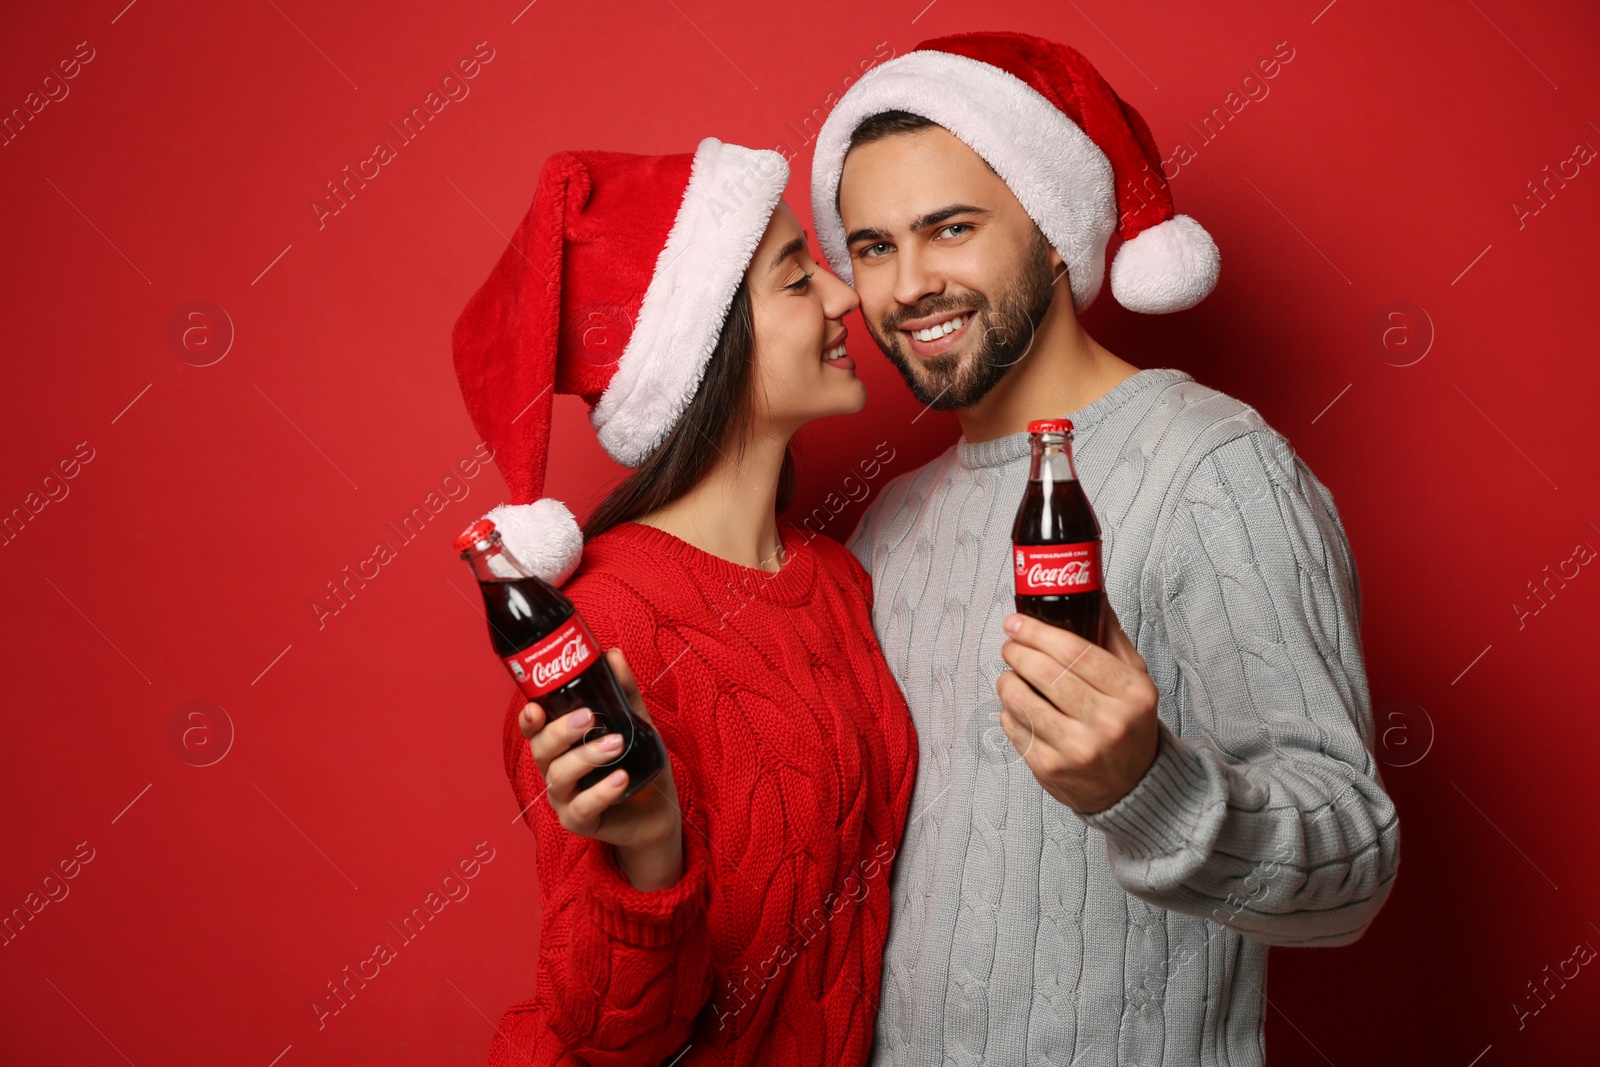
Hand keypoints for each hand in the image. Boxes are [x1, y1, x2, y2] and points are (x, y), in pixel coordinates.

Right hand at [521, 647, 682, 889]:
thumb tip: (612, 655)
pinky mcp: (580, 822)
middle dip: (561, 732)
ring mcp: (565, 799)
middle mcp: (556, 771)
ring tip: (616, 744)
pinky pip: (582, 808)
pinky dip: (601, 792)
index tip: (535, 707)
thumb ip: (624, 693)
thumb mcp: (635, 724)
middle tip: (588, 718)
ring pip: (560, 777)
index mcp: (561, 746)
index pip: (534, 730)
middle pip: (542, 750)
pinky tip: (619, 778)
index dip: (529, 719)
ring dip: (586, 757)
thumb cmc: (637, 764)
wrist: (658, 810)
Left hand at [996, 593, 1159, 814]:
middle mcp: (1107, 722)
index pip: (1074, 650)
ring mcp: (1077, 748)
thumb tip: (1092, 594)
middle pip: (1044, 672)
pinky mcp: (1050, 768)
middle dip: (1016, 651)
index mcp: (1132, 693)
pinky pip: (1012, 726)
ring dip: (1006, 679)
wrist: (1133, 787)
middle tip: (1010, 645)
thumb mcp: (1135, 680)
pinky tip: (1019, 706)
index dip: (1037, 631)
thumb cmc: (1129, 724)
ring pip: (1020, 698)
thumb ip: (1112, 638)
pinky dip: (1008, 710)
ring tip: (1011, 675)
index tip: (1017, 622)